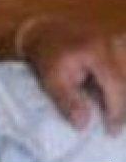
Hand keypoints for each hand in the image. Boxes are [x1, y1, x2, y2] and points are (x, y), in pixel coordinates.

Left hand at [21, 17, 125, 134]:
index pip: (115, 84)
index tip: (111, 130)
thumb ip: (67, 101)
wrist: (44, 31)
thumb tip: (84, 125)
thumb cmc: (46, 56)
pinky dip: (121, 82)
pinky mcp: (116, 43)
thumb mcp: (51, 80)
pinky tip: (114, 96)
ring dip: (122, 93)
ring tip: (112, 112)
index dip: (116, 110)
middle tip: (114, 125)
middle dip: (122, 105)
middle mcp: (110, 43)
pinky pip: (124, 64)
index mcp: (95, 51)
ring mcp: (115, 41)